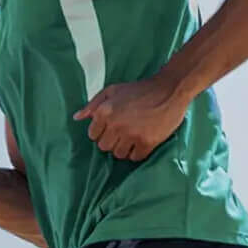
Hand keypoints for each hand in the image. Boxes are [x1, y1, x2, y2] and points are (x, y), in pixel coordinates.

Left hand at [73, 75, 188, 160]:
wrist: (170, 90)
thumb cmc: (140, 90)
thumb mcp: (112, 91)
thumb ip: (93, 104)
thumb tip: (77, 117)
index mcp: (104, 112)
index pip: (93, 135)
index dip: (101, 133)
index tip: (111, 129)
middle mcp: (115, 124)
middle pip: (104, 147)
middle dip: (112, 141)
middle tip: (123, 133)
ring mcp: (131, 134)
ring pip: (118, 154)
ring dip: (124, 148)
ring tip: (132, 137)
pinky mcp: (147, 142)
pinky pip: (135, 157)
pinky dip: (137, 152)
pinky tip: (142, 142)